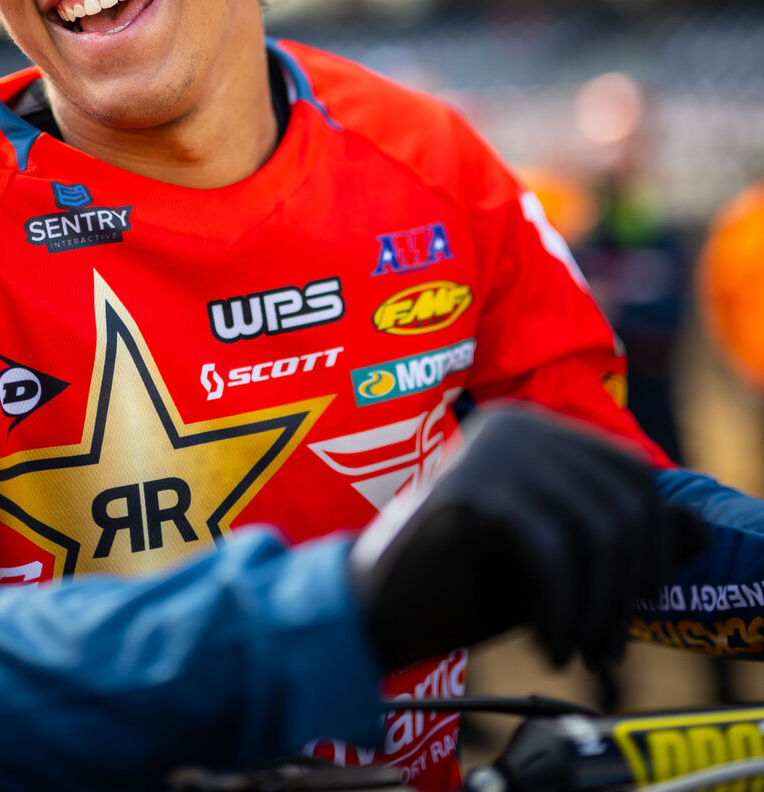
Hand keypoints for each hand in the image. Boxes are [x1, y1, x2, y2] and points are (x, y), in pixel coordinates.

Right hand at [348, 402, 704, 671]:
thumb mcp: (558, 557)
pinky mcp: (470, 491)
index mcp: (534, 428)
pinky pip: (552, 555)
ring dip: (596, 609)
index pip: (631, 475)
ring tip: (577, 649)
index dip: (651, 549)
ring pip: (593, 532)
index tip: (634, 607)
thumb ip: (620, 539)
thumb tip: (697, 526)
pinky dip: (562, 610)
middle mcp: (515, 425)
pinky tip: (548, 643)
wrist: (375, 606)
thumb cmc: (463, 582)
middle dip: (625, 588)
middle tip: (604, 646)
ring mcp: (490, 452)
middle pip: (621, 503)